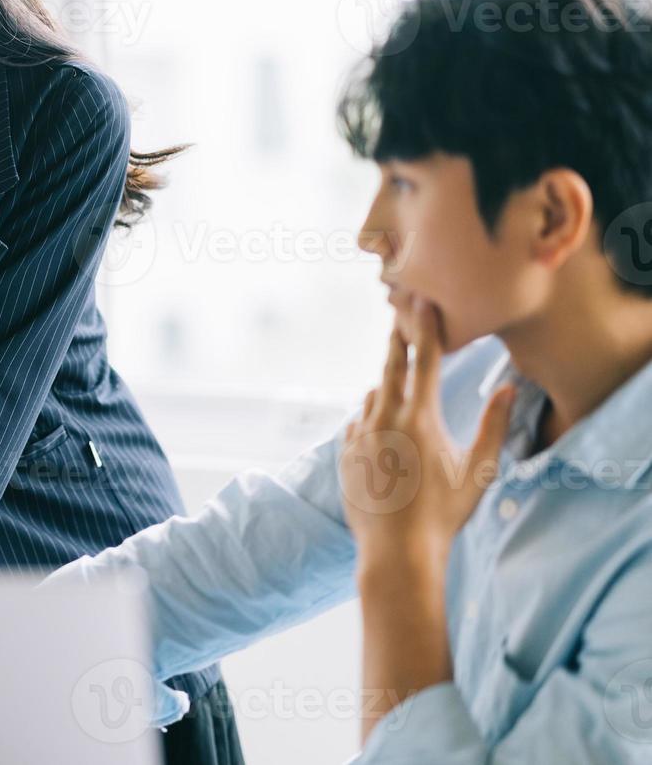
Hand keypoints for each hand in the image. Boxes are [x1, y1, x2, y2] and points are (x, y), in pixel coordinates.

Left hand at [339, 298, 516, 569]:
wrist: (396, 551)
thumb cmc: (444, 514)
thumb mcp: (478, 471)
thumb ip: (494, 426)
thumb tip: (509, 388)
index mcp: (419, 418)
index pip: (424, 361)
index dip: (426, 329)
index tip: (423, 302)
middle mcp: (384, 418)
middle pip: (391, 366)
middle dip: (398, 338)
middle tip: (400, 312)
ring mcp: (359, 435)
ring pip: (374, 396)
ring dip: (389, 388)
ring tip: (403, 387)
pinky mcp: (345, 452)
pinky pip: (359, 423)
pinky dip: (372, 419)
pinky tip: (383, 427)